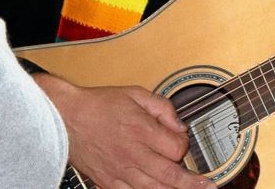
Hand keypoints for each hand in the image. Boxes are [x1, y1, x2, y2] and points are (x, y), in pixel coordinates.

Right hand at [35, 75, 215, 188]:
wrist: (66, 116)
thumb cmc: (98, 104)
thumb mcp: (135, 93)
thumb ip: (162, 107)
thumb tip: (179, 125)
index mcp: (141, 130)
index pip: (176, 147)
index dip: (184, 144)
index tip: (181, 140)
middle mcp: (132, 153)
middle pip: (171, 175)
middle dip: (193, 183)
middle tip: (208, 186)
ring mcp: (120, 170)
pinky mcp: (108, 181)